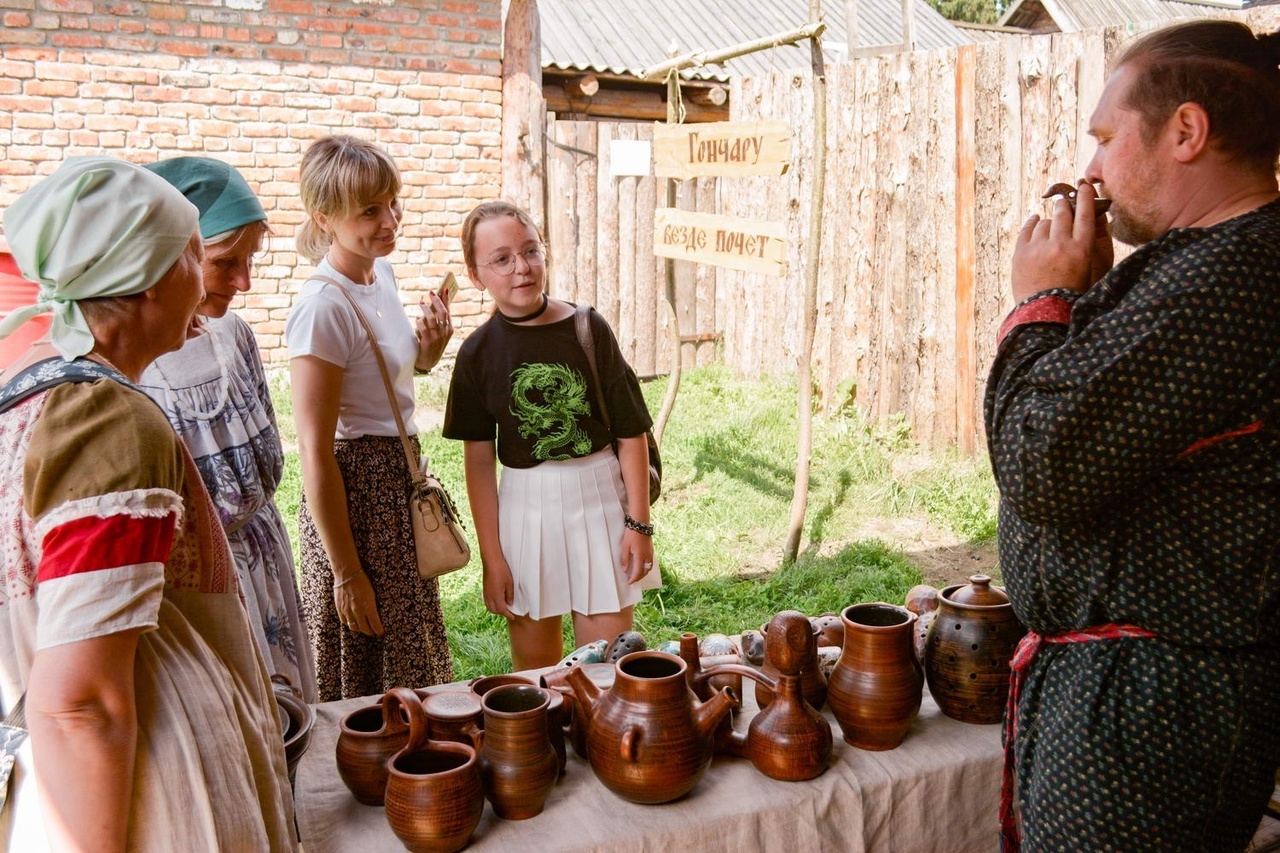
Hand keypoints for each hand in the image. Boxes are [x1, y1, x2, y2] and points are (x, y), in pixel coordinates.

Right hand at [334, 570, 384, 635]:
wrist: (347, 575)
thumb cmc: (362, 582)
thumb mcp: (372, 594)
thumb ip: (372, 606)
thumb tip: (375, 615)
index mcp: (368, 607)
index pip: (375, 625)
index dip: (379, 631)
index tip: (381, 632)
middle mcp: (358, 611)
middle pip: (364, 629)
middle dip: (370, 632)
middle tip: (373, 632)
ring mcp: (347, 611)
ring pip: (354, 627)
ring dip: (359, 629)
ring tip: (363, 628)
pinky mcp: (340, 609)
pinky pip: (344, 621)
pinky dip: (349, 624)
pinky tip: (353, 622)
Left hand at [415, 288, 453, 371]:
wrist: (428, 362)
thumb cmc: (431, 345)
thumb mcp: (438, 333)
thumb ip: (437, 321)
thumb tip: (431, 306)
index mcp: (449, 329)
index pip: (448, 311)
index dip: (446, 300)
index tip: (443, 289)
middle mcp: (445, 332)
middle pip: (442, 312)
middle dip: (437, 300)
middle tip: (431, 293)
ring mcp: (437, 337)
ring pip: (432, 318)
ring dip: (425, 308)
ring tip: (421, 303)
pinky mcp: (428, 341)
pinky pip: (423, 327)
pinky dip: (419, 321)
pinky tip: (417, 318)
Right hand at [482, 559, 514, 617]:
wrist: (491, 561)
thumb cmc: (502, 570)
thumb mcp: (509, 583)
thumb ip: (509, 595)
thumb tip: (509, 604)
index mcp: (496, 595)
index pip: (501, 610)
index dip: (507, 614)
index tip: (512, 617)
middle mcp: (489, 596)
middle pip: (494, 610)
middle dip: (501, 613)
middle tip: (509, 612)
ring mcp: (485, 593)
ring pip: (489, 606)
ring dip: (496, 609)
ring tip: (503, 607)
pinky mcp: (484, 589)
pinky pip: (487, 601)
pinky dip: (492, 605)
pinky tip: (497, 601)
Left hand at [620, 528, 654, 584]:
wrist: (640, 523)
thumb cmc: (631, 534)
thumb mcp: (625, 546)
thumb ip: (625, 559)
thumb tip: (625, 569)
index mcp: (640, 556)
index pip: (638, 572)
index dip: (633, 578)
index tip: (629, 582)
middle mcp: (647, 556)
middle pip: (645, 571)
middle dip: (639, 577)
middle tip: (632, 580)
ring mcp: (650, 553)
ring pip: (649, 567)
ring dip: (643, 573)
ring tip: (637, 575)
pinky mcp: (651, 550)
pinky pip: (650, 562)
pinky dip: (646, 567)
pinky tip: (641, 566)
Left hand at [1011, 182, 1111, 302]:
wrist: (1044, 313)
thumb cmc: (1071, 294)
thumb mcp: (1089, 270)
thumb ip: (1090, 245)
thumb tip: (1092, 221)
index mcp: (1082, 249)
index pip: (1085, 214)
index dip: (1085, 197)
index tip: (1084, 186)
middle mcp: (1060, 244)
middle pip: (1063, 213)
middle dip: (1064, 206)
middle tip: (1063, 204)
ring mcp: (1039, 248)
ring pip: (1045, 222)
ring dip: (1049, 221)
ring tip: (1050, 226)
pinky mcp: (1021, 253)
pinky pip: (1027, 229)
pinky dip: (1032, 224)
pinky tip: (1035, 221)